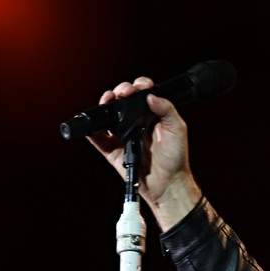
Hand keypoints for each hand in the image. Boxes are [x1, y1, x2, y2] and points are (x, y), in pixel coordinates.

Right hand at [87, 77, 201, 228]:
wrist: (168, 184)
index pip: (142, 94)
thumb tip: (150, 96)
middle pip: (122, 100)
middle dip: (120, 91)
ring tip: (108, 101)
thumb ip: (167, 110)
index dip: (138, 86)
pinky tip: (94, 123)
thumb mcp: (177, 129)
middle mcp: (137, 123)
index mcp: (152, 115)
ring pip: (108, 115)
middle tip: (123, 93)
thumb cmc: (176, 159)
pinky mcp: (113, 150)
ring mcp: (124, 135)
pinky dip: (92, 130)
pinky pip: (98, 138)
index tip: (139, 88)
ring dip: (105, 104)